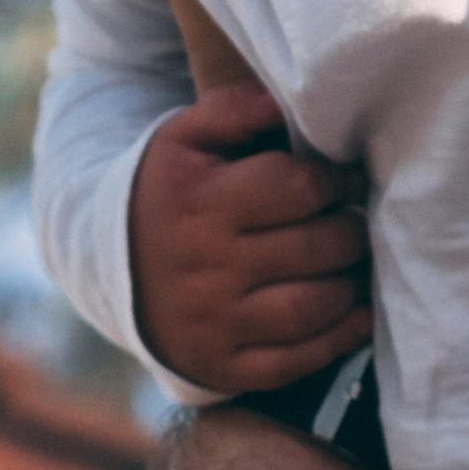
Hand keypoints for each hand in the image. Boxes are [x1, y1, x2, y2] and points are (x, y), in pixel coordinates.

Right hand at [129, 84, 372, 390]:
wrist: (112, 275)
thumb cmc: (169, 196)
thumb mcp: (184, 139)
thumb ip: (237, 110)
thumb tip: (299, 103)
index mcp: (200, 203)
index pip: (297, 188)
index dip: (338, 181)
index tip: (346, 180)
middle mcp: (207, 267)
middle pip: (316, 247)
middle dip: (353, 231)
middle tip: (357, 222)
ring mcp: (216, 323)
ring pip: (314, 307)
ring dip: (353, 284)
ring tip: (353, 263)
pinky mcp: (225, 366)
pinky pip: (299, 360)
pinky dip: (340, 338)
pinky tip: (355, 312)